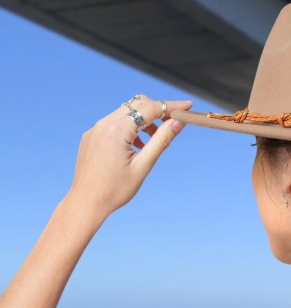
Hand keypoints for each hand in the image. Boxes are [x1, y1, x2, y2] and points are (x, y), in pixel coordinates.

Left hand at [65, 95, 192, 220]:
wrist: (87, 202)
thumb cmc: (115, 190)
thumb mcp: (143, 166)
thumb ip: (161, 141)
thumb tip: (178, 123)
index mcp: (117, 130)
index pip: (149, 108)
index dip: (171, 106)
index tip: (187, 106)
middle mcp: (104, 124)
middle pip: (137, 104)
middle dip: (157, 111)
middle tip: (172, 124)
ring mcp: (95, 128)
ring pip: (125, 112)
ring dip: (143, 121)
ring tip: (152, 142)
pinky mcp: (91, 135)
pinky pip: (113, 123)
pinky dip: (129, 128)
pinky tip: (135, 146)